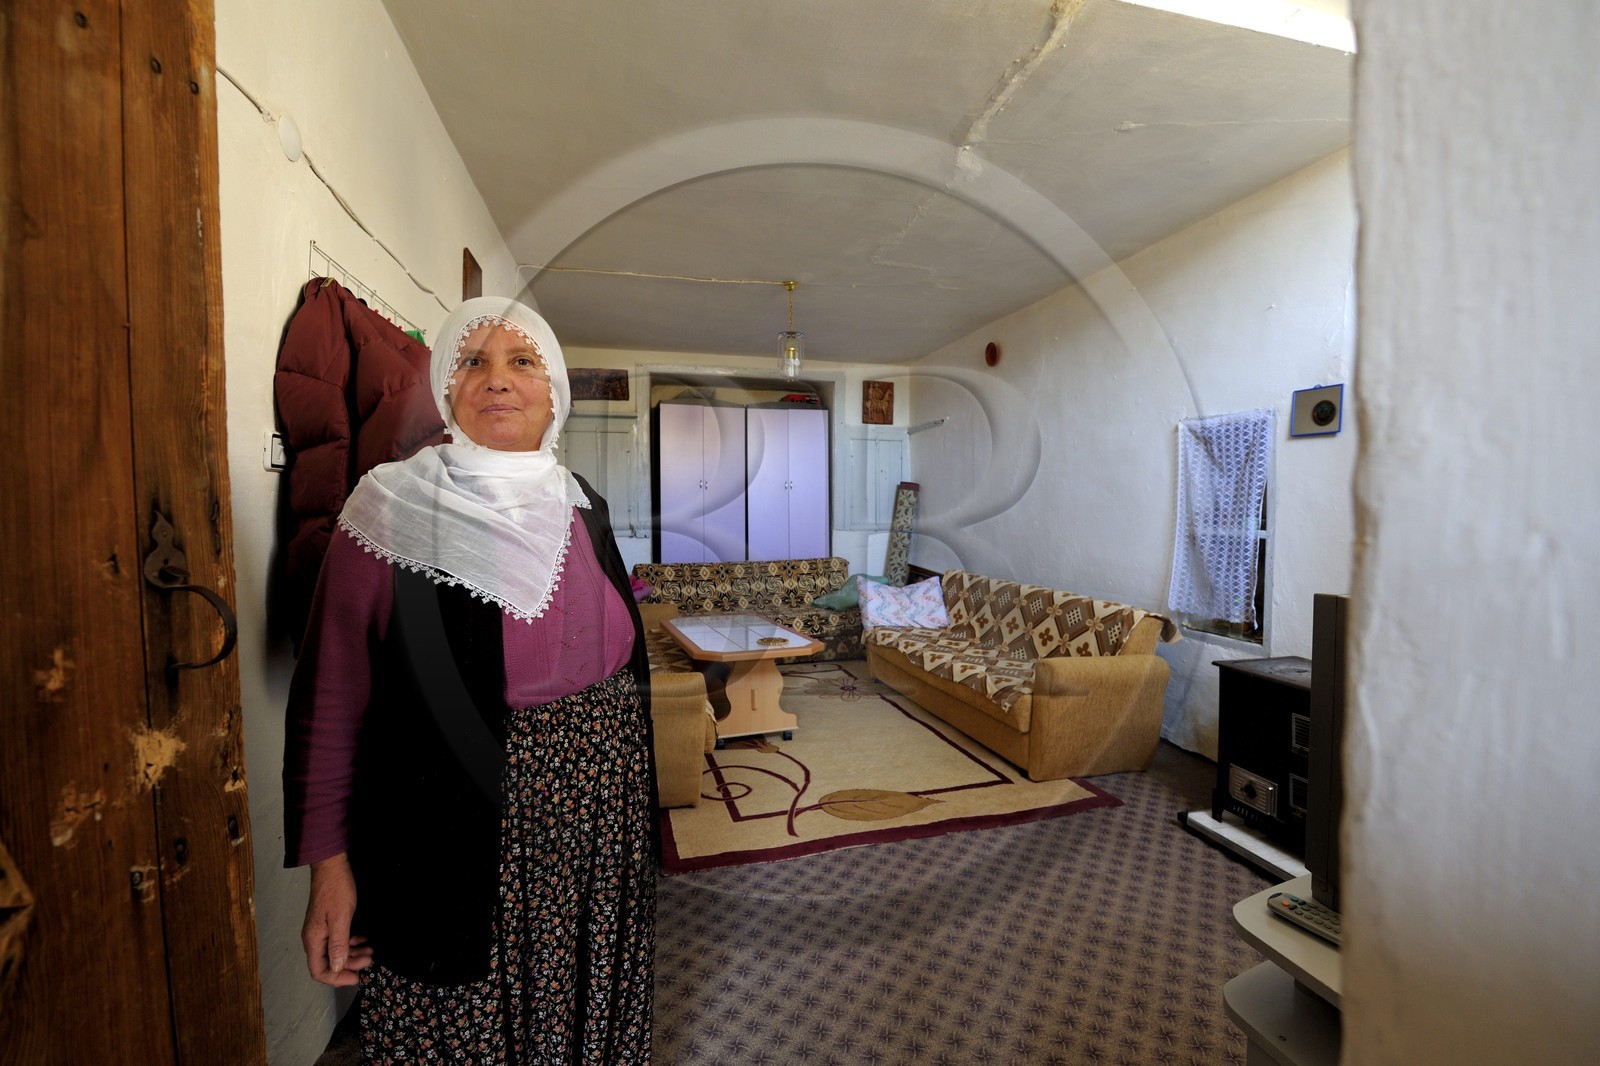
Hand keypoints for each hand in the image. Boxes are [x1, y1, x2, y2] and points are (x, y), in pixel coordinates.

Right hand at [302, 853, 373, 986]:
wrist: (332, 867)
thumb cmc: (335, 890)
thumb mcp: (340, 919)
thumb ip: (338, 945)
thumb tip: (336, 968)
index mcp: (314, 940)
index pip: (319, 971)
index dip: (336, 978)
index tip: (355, 977)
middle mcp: (314, 938)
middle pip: (329, 963)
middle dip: (349, 965)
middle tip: (369, 960)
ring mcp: (321, 930)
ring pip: (335, 952)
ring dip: (352, 954)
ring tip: (370, 951)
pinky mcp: (328, 923)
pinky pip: (338, 940)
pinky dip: (351, 943)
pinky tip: (363, 939)